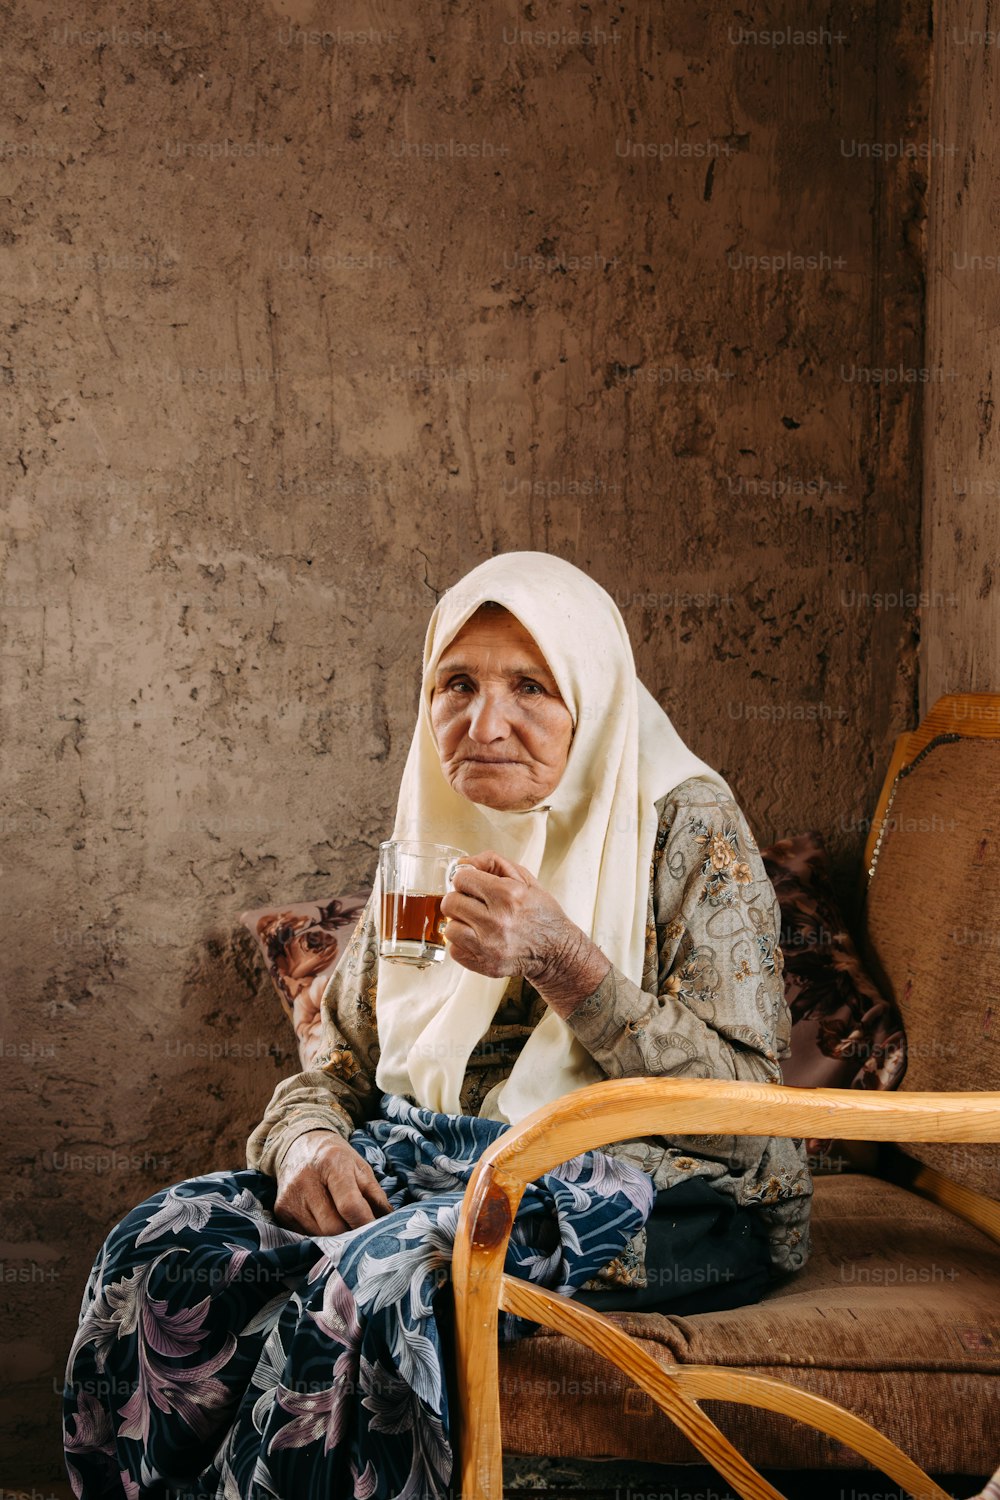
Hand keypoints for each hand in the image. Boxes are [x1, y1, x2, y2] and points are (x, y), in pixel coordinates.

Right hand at [273, 1129, 391, 1235]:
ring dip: (335, 1238)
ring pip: (319, 1235)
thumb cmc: (337, 1158)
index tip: (376, 1234)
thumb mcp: (361, 1168)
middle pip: (333, 1227)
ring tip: (344, 1228)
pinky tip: (325, 1224)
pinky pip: (304, 1235)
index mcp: (332, 1163)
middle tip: (361, 1235)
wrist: (299, 1145)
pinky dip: (319, 1236)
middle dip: (350, 1235)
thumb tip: (391, 1224)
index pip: (350, 1205)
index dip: (365, 1224)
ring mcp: (291, 1197)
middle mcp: (306, 1180)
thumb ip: (377, 1196)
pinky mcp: (281, 1210)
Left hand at [440, 850, 609, 1015]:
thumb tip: (462, 862)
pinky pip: (455, 950)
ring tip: (476, 923)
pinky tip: (479, 939)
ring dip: (460, 923)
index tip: (473, 885)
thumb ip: (492, 862)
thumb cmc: (540, 913)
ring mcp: (488, 946)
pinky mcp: (484, 964)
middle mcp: (496, 921)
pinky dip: (463, 944)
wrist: (556, 951)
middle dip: (459, 900)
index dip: (465, 880)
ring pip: (449, 928)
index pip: (460, 879)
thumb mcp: (525, 879)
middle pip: (450, 903)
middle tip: (473, 904)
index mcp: (507, 895)